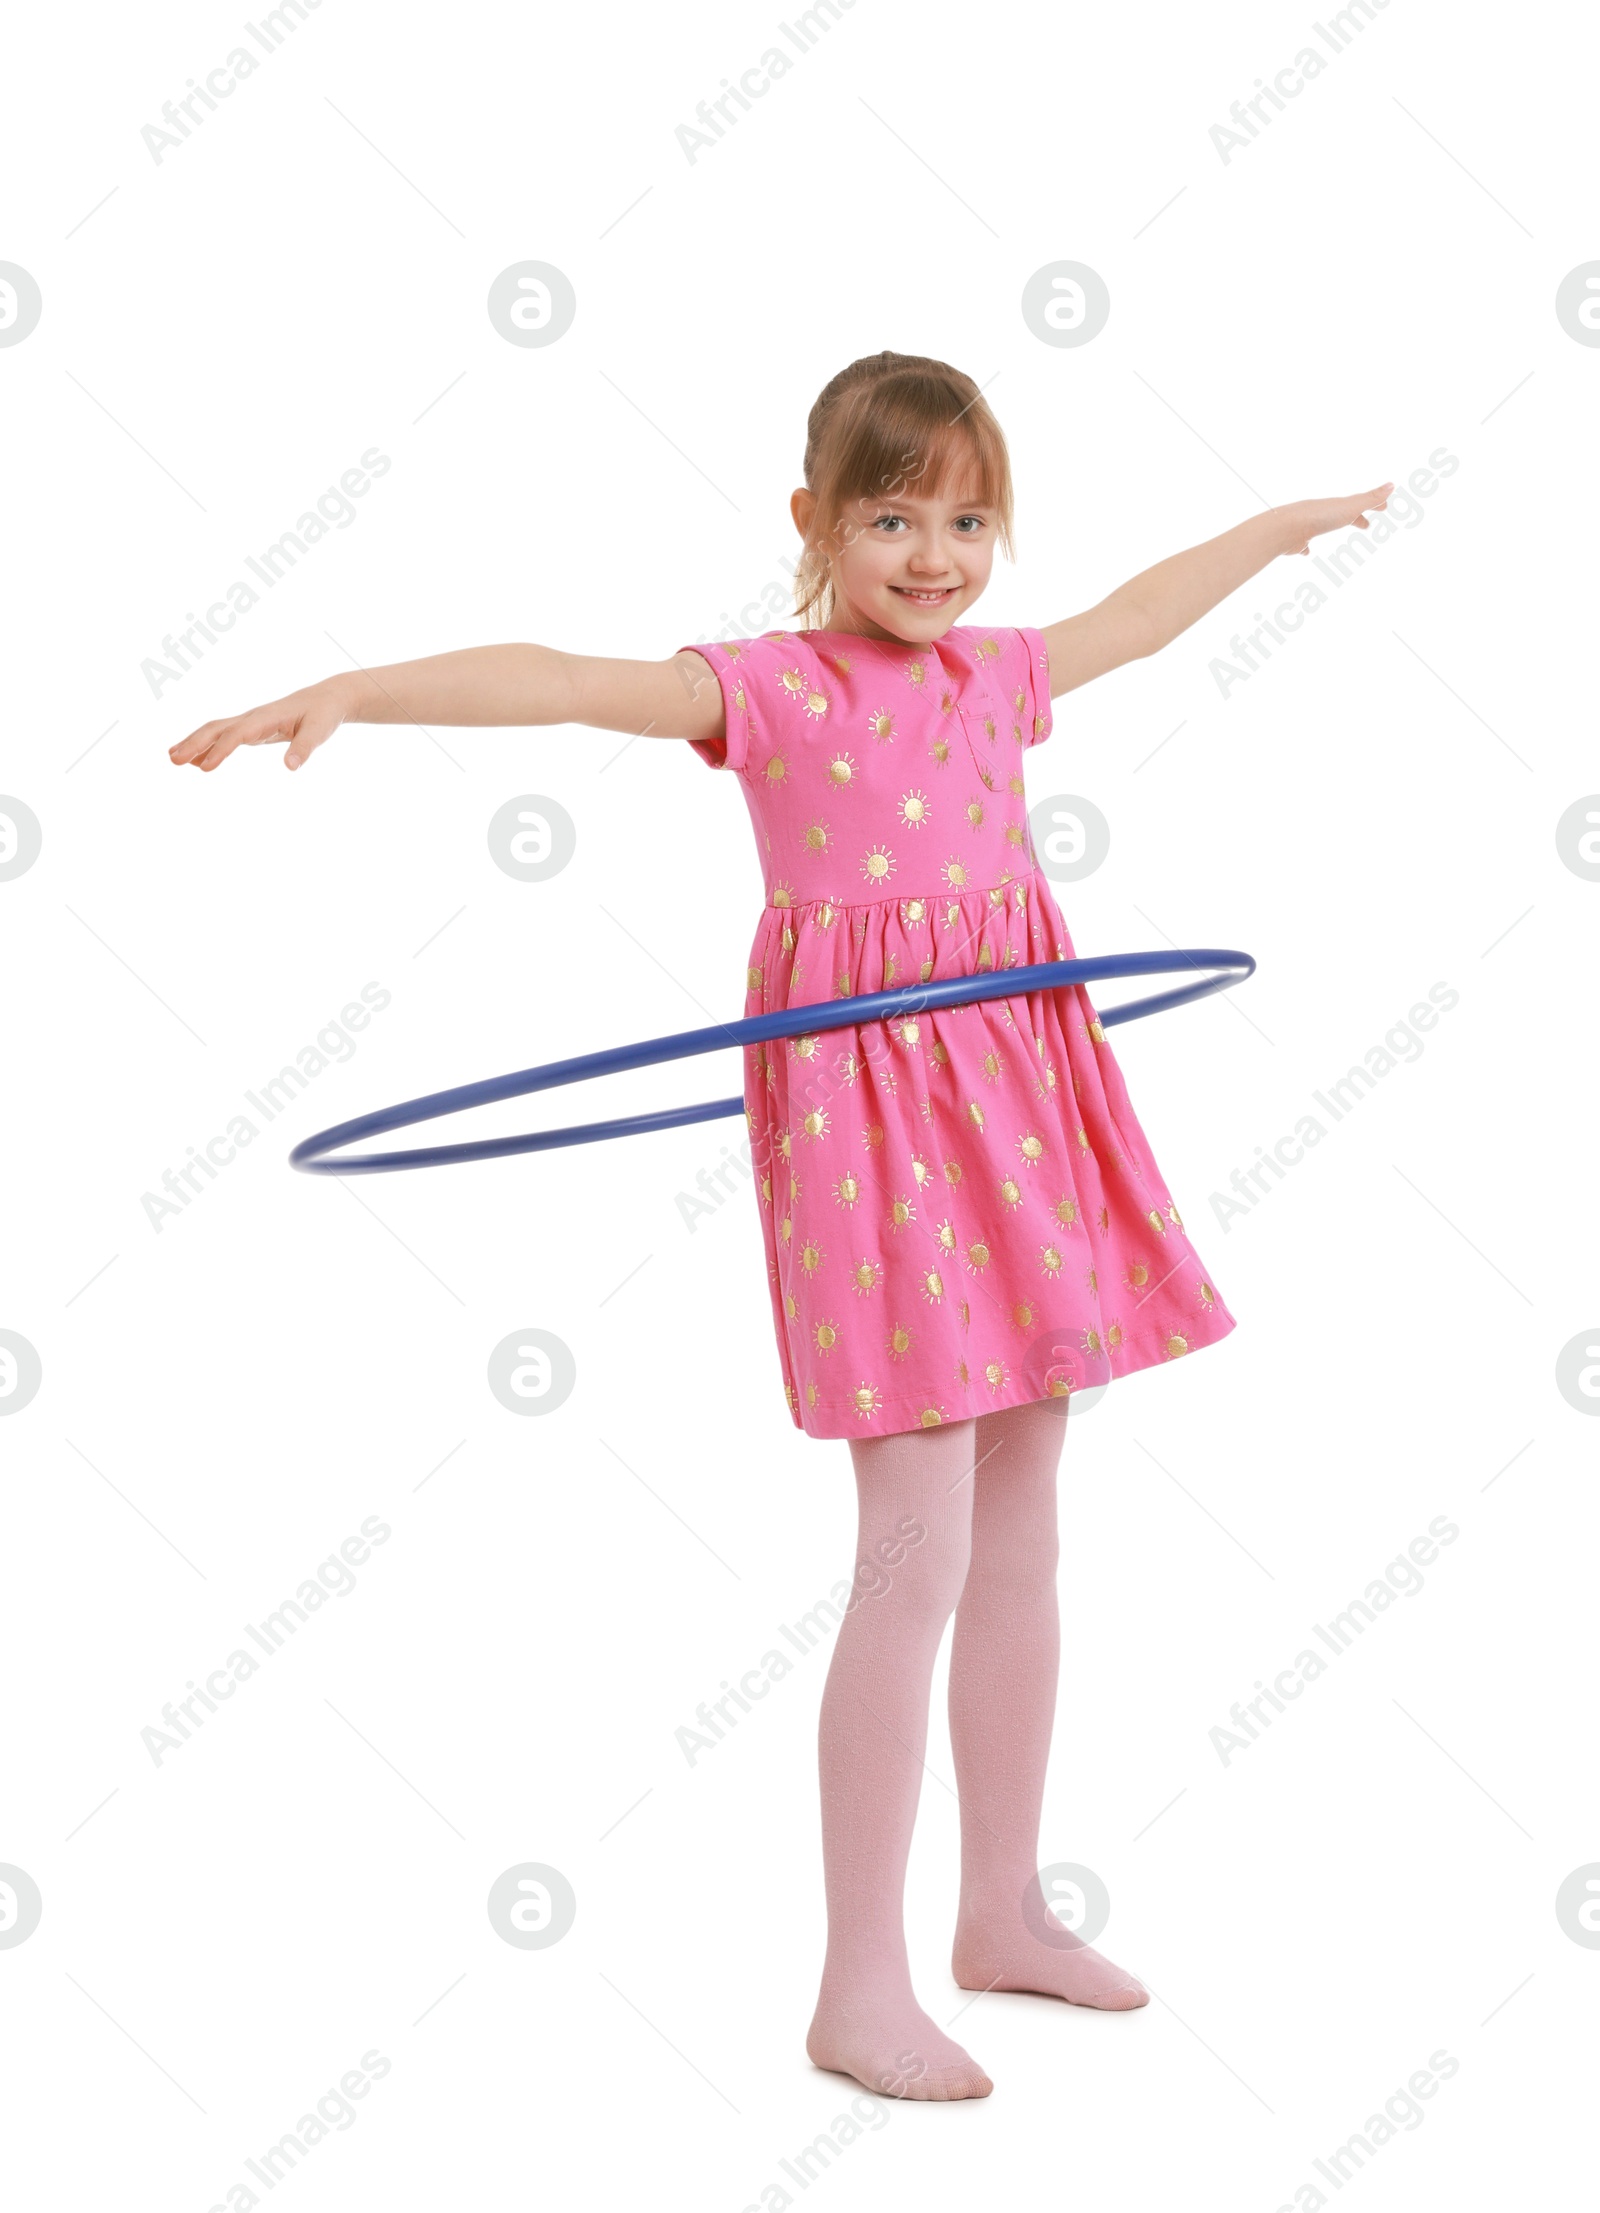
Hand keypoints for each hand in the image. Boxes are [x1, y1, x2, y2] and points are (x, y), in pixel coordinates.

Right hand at [167, 677, 353, 772]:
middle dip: (194, 743)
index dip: (220, 750)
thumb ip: (304, 748)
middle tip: (173, 761)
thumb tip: (290, 767)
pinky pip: (224, 735)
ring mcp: (250, 722)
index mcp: (266, 718)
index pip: (237, 734)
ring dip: (194, 743)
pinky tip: (196, 761)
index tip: (205, 767)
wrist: (326, 698)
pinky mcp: (252, 728)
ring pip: (215, 730)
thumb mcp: (319, 731)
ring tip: (173, 759)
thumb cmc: (322, 715)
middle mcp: (253, 717)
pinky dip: (207, 746)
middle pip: (216, 728)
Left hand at [1277, 483, 1393, 555]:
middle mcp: (1323, 514)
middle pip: (1343, 515)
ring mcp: (1309, 526)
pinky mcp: (1297, 541)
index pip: (1360, 505)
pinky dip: (1307, 547)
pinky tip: (1306, 552)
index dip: (1373, 506)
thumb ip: (1370, 498)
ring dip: (1332, 527)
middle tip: (1366, 525)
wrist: (1287, 527)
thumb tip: (1392, 485)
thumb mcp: (1350, 506)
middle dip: (1356, 518)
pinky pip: (1304, 544)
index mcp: (1338, 506)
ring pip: (1323, 526)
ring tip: (1336, 531)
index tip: (1384, 508)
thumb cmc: (1321, 517)